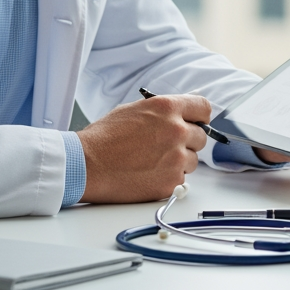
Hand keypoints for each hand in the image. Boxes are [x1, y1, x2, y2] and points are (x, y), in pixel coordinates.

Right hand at [78, 94, 209, 202]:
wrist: (85, 165)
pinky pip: (180, 179)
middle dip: (187, 141)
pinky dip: (168, 178)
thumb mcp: (135, 110)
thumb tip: (186, 108)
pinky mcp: (170, 181)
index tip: (197, 123)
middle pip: (201, 137)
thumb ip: (164, 110)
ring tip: (151, 162)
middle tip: (166, 147)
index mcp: (167, 108)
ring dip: (179, 161)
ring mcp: (176, 157)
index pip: (204, 108)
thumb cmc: (104, 138)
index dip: (200, 117)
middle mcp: (176, 130)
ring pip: (192, 160)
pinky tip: (147, 175)